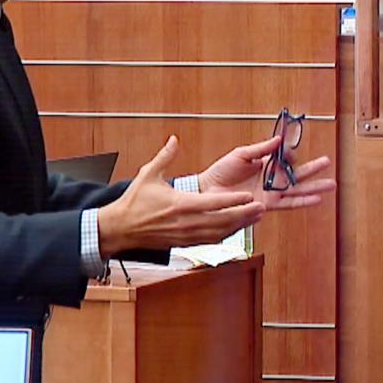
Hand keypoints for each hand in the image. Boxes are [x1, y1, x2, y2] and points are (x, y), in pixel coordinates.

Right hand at [97, 136, 262, 257]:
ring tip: (256, 217)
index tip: (249, 196)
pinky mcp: (185, 243)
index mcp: (180, 205)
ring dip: (240, 226)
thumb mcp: (148, 174)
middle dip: (244, 215)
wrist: (120, 229)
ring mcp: (187, 235)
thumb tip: (174, 139)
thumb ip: (165, 157)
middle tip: (262, 208)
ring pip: (220, 233)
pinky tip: (238, 228)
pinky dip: (227, 235)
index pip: (213, 203)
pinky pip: (211, 240)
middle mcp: (186, 223)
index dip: (233, 200)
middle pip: (222, 221)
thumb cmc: (134, 202)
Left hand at [199, 135, 335, 210]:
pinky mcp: (267, 204)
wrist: (209, 190)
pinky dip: (302, 201)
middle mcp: (271, 179)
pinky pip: (288, 202)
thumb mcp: (242, 154)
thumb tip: (279, 140)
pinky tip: (316, 199)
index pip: (285, 157)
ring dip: (314, 187)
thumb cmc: (222, 171)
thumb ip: (261, 148)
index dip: (290, 152)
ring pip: (298, 189)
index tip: (289, 148)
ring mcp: (271, 192)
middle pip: (297, 173)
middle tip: (328, 162)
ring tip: (330, 184)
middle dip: (313, 168)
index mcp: (266, 163)